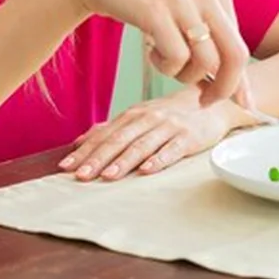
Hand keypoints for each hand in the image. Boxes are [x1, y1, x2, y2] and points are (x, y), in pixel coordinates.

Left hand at [59, 89, 237, 180]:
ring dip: (124, 161)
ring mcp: (168, 126)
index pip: (104, 135)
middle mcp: (147, 118)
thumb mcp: (139, 117)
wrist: (211, 102)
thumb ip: (111, 128)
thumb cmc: (171, 114)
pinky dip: (159, 159)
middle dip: (99, 158)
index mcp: (132, 115)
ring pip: (142, 145)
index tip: (66, 166)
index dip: (85, 151)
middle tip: (81, 175)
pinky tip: (147, 171)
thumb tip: (79, 142)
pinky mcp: (188, 137)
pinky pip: (172, 149)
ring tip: (108, 176)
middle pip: (119, 140)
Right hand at [61, 0, 250, 106]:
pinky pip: (176, 58)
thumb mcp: (186, 7)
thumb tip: (241, 90)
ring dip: (186, 76)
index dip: (237, 80)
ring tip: (166, 61)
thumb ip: (211, 37)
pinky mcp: (156, 11)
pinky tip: (152, 51)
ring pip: (206, 62)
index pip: (241, 44)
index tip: (237, 102)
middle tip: (205, 101)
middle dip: (224, 88)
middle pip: (235, 55)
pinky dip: (165, 66)